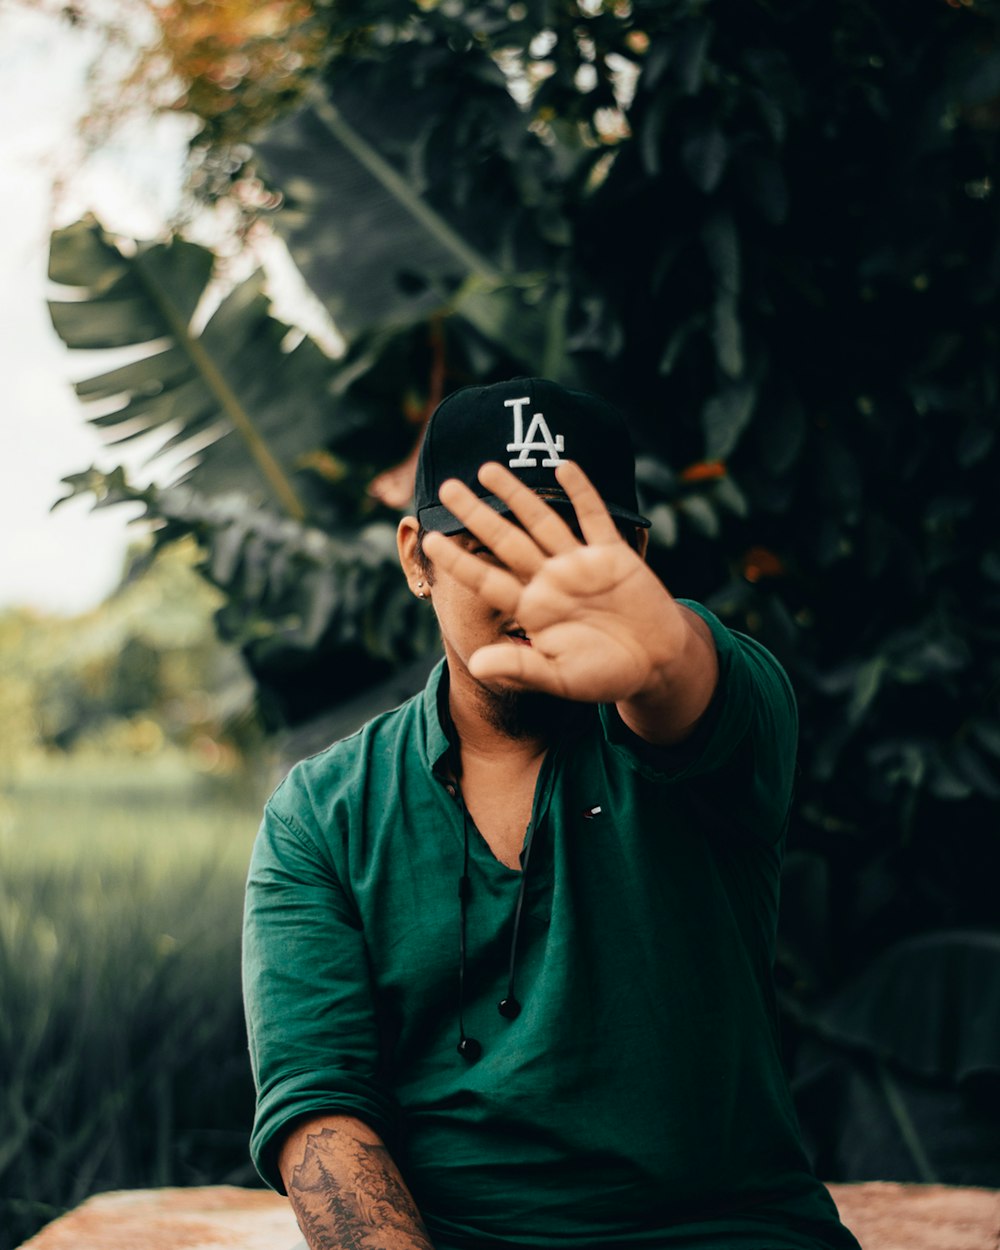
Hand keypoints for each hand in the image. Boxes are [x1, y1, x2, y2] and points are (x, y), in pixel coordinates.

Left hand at [422, 460, 692, 706]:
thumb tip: (476, 664)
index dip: (460, 560)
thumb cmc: (605, 675)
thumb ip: (521, 668)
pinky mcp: (613, 555)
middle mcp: (551, 581)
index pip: (488, 579)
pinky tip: (564, 468)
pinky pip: (594, 518)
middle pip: (506, 541)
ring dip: (517, 495)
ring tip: (487, 468)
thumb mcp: (560, 678)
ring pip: (542, 521)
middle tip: (447, 487)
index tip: (430, 540)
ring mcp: (580, 564)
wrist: (657, 665)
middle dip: (477, 514)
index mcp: (534, 609)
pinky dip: (581, 492)